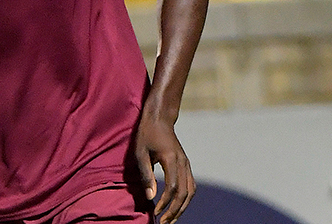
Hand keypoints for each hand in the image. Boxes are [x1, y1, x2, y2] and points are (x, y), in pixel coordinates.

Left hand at [133, 104, 195, 223]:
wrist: (160, 119)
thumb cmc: (146, 134)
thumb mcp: (140, 153)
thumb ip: (146, 175)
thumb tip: (150, 197)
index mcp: (172, 159)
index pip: (173, 188)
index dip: (165, 203)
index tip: (155, 212)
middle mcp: (183, 163)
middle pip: (184, 193)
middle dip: (174, 211)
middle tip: (163, 222)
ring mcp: (187, 164)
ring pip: (190, 191)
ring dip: (182, 207)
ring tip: (171, 219)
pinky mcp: (186, 165)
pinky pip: (191, 186)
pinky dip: (186, 198)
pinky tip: (177, 206)